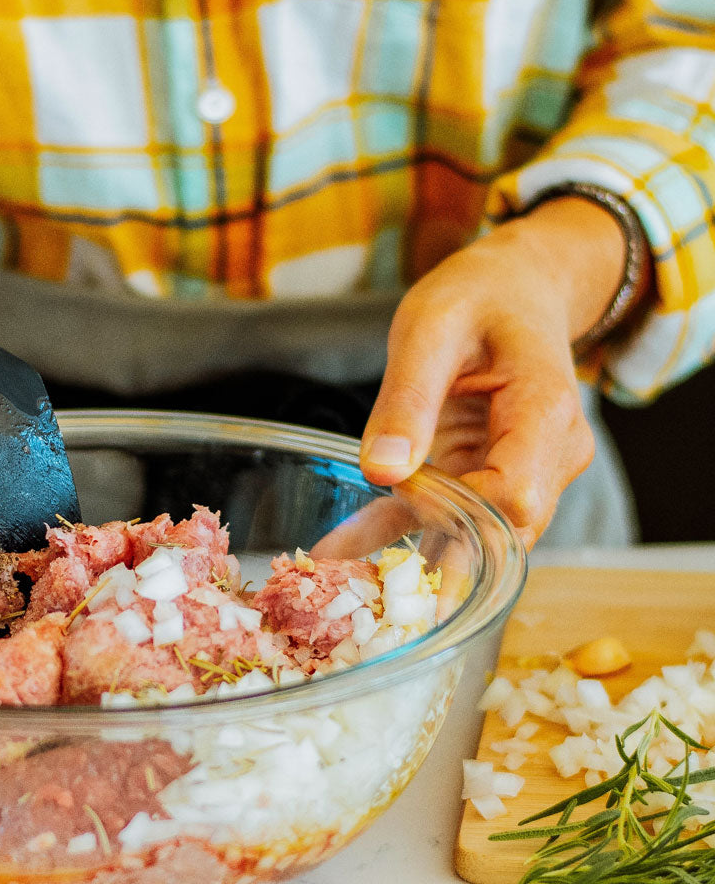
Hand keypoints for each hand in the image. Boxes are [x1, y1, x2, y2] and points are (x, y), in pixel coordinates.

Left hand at [358, 197, 631, 545]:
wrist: (513, 290)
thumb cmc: (479, 297)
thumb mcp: (431, 329)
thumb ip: (408, 399)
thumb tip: (383, 470)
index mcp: (545, 413)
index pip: (517, 495)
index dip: (462, 518)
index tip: (400, 508)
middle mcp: (548, 456)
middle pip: (501, 532)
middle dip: (435, 564)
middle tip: (363, 594)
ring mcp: (521, 473)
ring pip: (471, 537)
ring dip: (407, 560)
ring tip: (334, 577)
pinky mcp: (485, 480)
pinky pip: (441, 518)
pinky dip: (392, 535)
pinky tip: (339, 552)